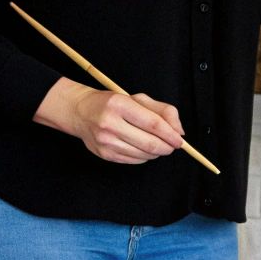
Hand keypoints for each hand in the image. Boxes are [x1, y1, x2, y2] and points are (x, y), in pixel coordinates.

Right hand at [34, 78, 184, 163]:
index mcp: (120, 105)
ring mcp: (105, 141)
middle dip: (167, 147)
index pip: (153, 124)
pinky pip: (133, 160)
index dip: (170, 134)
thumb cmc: (113, 103)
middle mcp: (110, 123)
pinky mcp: (103, 154)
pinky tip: (145, 149)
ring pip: (143, 154)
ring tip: (160, 146)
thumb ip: (163, 111)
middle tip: (173, 146)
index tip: (180, 140)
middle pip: (149, 143)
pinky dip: (145, 157)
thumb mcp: (138, 98)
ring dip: (157, 153)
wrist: (80, 111)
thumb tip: (179, 131)